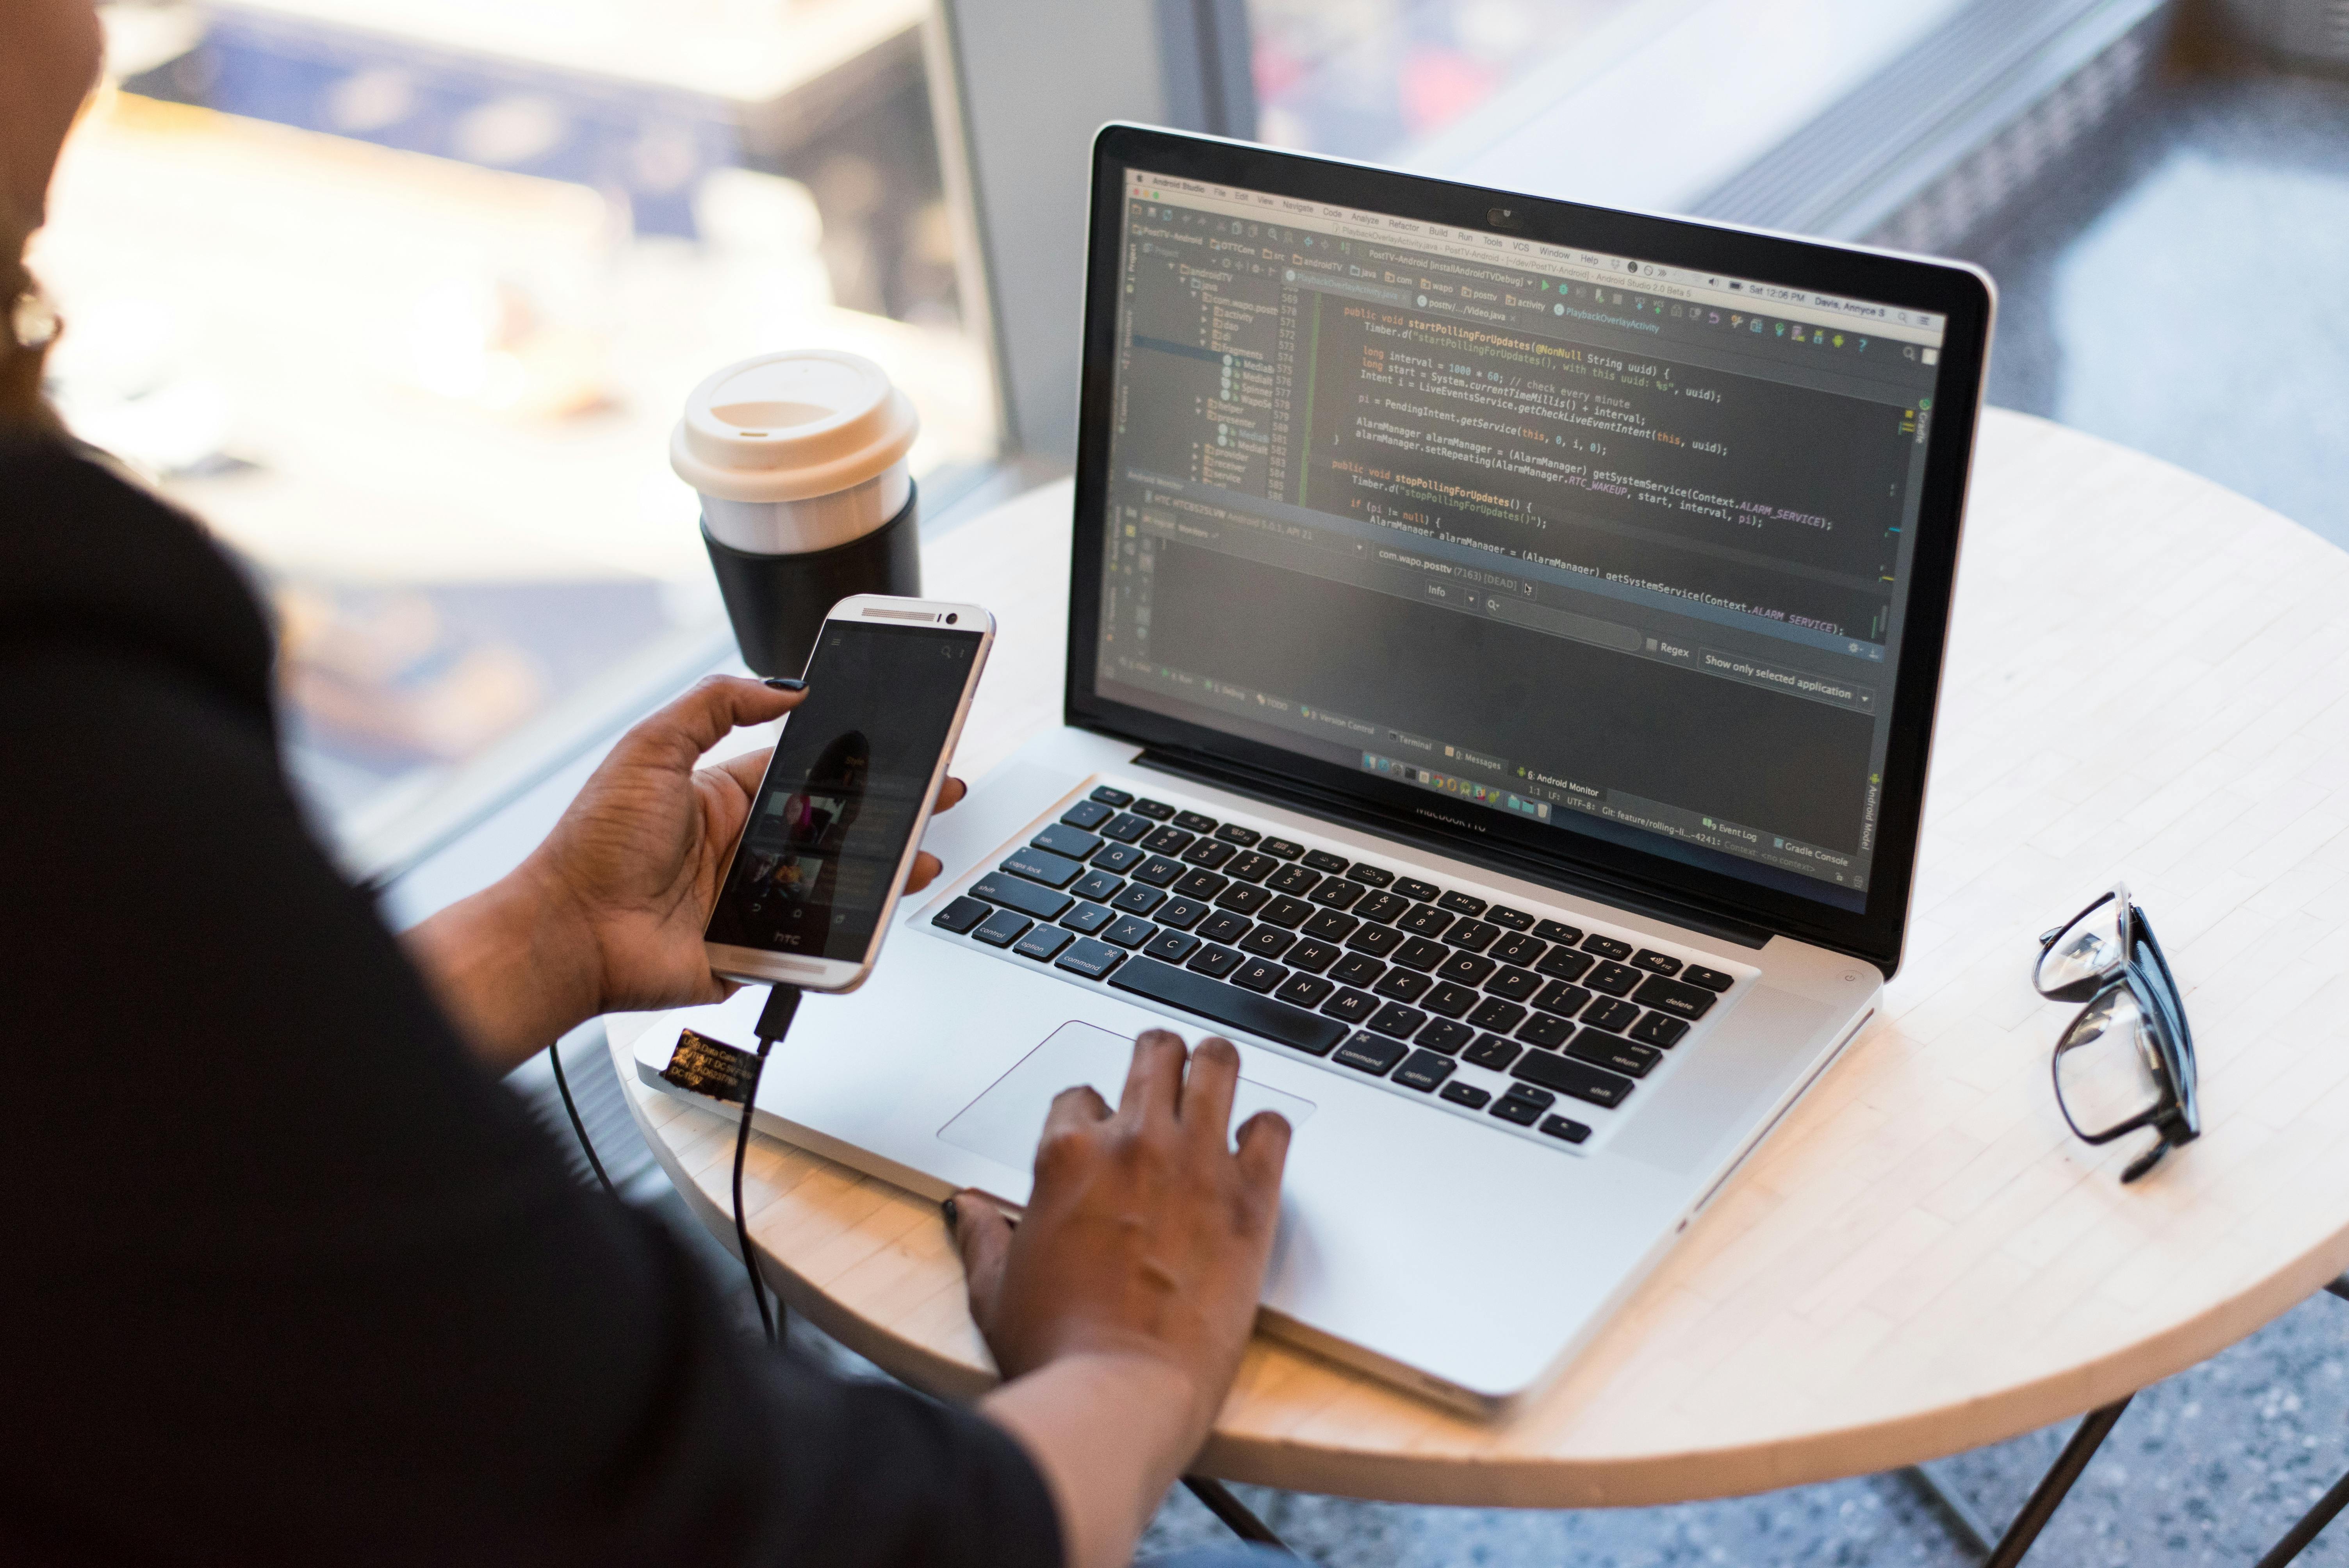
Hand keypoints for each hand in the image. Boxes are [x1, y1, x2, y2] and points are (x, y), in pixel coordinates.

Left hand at [406, 675, 962, 1069]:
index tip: (896, 744)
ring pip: (835, 883)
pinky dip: (849, 931)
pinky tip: (881, 911)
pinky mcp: (753, 949)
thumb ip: (714, 705)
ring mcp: (751, 900)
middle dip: (888, 811)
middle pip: (834, 827)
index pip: (805, 771)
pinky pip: (812, 940)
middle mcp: (742, 847)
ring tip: (921, 856)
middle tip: (937, 795)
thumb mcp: (649, 748)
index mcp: (722, 797)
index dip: (853, 759)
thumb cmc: (593, 845)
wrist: (568, 933)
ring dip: (883, 869)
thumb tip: (783, 687)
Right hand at [954, 1032, 1289, 1565]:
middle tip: (1166, 1075)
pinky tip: (1256, 1148)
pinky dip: (1266, 1131)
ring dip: (1215, 1068)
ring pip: (1217, 1065)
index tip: (1101, 1139)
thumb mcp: (995, 1291)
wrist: (1120, 1394)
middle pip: (1154, 1053)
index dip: (1091, 1116)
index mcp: (1067, 1155)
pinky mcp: (1250, 1199)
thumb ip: (981, 1237)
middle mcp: (1133, 1143)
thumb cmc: (1057, 1350)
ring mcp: (1196, 1163)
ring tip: (1217, 1079)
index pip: (1081, 1096)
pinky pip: (1273, 1128)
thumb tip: (964, 1208)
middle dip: (1158, 1058)